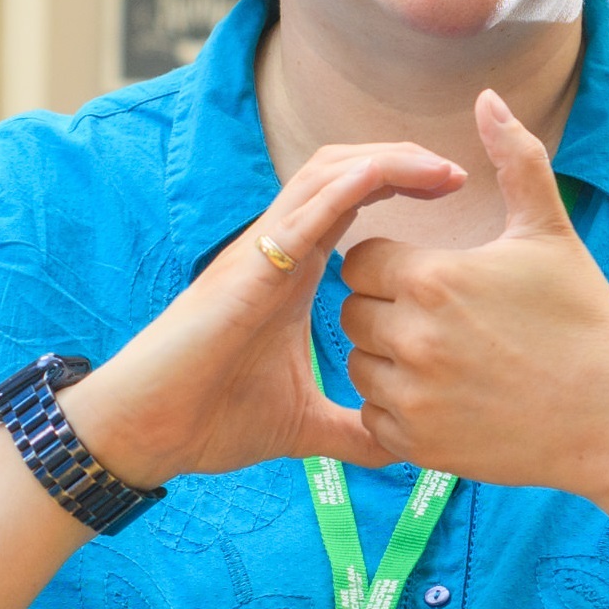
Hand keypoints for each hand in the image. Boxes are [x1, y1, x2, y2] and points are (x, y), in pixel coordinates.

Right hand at [63, 141, 465, 485]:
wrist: (150, 432)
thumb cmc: (211, 418)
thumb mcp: (305, 425)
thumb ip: (352, 429)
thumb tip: (399, 448)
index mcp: (295, 272)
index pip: (353, 202)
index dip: (402, 184)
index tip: (453, 196)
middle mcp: (280, 249)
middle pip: (347, 172)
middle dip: (404, 161)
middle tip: (458, 174)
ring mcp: (262, 252)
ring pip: (327, 174)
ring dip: (386, 161)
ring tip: (439, 169)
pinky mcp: (248, 268)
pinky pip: (301, 211)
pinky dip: (346, 185)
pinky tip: (385, 175)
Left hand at [338, 91, 608, 492]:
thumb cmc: (583, 318)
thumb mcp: (548, 232)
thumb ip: (513, 158)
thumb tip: (488, 97)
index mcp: (432, 277)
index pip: (363, 259)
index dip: (395, 265)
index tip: (439, 278)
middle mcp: (412, 337)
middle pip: (353, 312)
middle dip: (387, 311)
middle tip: (446, 321)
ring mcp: (413, 396)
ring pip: (360, 365)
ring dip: (388, 360)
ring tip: (449, 359)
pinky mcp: (419, 445)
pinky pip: (375, 417)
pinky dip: (399, 410)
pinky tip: (449, 398)